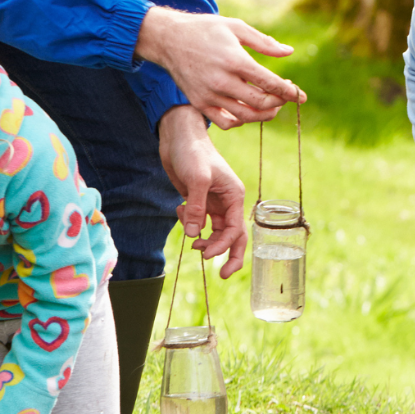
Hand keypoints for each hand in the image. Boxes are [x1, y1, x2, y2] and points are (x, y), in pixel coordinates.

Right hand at [136, 5, 305, 127]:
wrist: (168, 39)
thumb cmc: (205, 30)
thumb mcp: (236, 28)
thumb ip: (264, 42)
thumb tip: (289, 52)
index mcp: (235, 60)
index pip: (270, 83)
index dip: (290, 92)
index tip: (301, 96)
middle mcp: (222, 81)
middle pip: (261, 103)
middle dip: (280, 102)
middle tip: (285, 95)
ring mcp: (209, 95)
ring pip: (246, 116)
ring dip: (265, 114)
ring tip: (272, 104)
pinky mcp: (200, 103)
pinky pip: (226, 123)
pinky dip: (241, 121)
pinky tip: (248, 110)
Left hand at [159, 106, 247, 275]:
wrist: (178, 137)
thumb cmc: (193, 152)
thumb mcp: (197, 179)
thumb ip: (196, 208)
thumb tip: (194, 235)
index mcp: (235, 196)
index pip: (236, 229)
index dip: (224, 246)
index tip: (208, 256)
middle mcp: (227, 202)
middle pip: (233, 236)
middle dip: (228, 255)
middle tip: (223, 276)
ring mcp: (212, 203)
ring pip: (215, 232)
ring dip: (205, 241)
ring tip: (193, 246)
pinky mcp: (198, 202)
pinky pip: (198, 221)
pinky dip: (188, 223)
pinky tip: (179, 211)